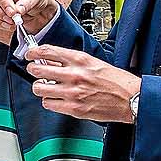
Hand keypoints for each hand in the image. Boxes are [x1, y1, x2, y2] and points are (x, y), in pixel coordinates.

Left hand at [24, 44, 141, 122]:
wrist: (131, 98)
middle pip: (37, 70)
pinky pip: (48, 104)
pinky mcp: (74, 108)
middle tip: (35, 71)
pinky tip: (56, 99)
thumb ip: (71, 61)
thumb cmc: (116, 81)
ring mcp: (73, 92)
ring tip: (46, 87)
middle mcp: (74, 75)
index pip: (47, 51)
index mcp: (80, 60)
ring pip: (39, 88)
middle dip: (33, 70)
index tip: (30, 54)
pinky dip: (49, 101)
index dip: (33, 52)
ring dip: (40, 87)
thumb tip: (51, 61)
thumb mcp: (93, 63)